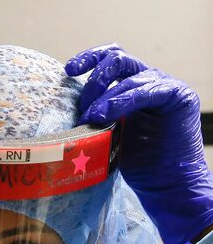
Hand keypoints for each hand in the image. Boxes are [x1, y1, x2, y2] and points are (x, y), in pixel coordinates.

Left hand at [65, 44, 212, 243]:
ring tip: (90, 119)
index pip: (109, 59)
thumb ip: (95, 118)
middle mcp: (148, 81)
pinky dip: (123, 100)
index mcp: (131, 86)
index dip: (88, 59)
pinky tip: (106, 115)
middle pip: (117, 60)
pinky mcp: (179, 96)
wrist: (165, 185)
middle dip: (94, 82)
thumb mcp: (108, 134)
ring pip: (129, 75)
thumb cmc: (137, 164)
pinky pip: (148, 90)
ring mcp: (165, 86)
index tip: (68, 70)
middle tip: (82, 110)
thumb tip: (64, 114)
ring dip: (105, 97)